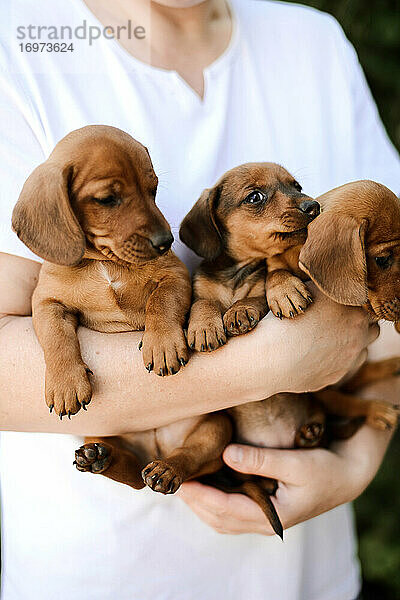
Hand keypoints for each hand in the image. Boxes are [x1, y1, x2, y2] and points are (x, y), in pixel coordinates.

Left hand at [178, 424, 392, 534]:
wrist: (347, 476)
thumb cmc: (325, 469)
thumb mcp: (295, 462)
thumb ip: (261, 460)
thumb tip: (226, 454)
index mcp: (272, 515)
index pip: (226, 509)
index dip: (200, 496)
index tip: (180, 482)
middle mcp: (266, 522)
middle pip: (219, 518)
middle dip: (195, 502)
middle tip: (173, 482)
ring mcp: (265, 519)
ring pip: (223, 519)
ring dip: (202, 504)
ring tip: (184, 484)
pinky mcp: (266, 510)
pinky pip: (232, 513)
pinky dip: (214, 503)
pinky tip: (206, 486)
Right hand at [260, 283, 378, 393]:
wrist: (272, 357)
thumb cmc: (286, 320)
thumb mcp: (307, 290)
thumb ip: (329, 286)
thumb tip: (335, 281)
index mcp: (354, 311)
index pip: (369, 305)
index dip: (357, 304)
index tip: (344, 305)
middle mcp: (358, 335)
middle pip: (373, 328)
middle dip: (361, 324)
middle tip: (341, 321)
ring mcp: (350, 358)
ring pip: (363, 348)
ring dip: (354, 342)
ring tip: (331, 338)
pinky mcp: (338, 375)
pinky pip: (346, 365)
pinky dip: (339, 359)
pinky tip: (320, 353)